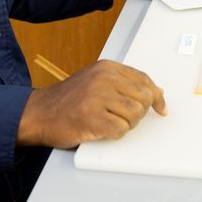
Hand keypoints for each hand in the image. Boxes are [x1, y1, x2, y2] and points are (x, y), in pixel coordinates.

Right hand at [16, 60, 166, 148]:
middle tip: (125, 118)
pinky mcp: (92, 118)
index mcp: (106, 67)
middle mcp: (103, 78)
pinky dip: (116, 133)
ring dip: (127, 124)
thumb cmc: (68, 100)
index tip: (161, 108)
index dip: (156, 96)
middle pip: (143, 97)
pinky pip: (121, 129)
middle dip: (139, 112)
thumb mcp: (95, 80)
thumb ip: (123, 83)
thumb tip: (155, 92)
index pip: (143, 80)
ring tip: (111, 122)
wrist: (39, 113)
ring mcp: (97, 97)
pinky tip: (102, 129)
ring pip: (135, 115)